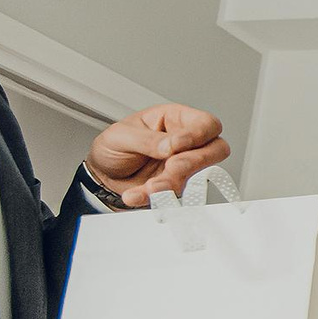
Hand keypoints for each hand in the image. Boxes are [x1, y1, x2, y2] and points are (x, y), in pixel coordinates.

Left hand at [87, 104, 231, 207]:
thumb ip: (148, 139)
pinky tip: (136, 194)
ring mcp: (184, 166)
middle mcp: (186, 143)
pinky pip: (175, 195)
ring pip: (197, 176)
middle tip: (173, 167)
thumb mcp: (121, 136)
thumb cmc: (113, 148)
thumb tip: (171, 145)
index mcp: (175, 120)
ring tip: (147, 186)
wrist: (100, 177)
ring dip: (172, 183)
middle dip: (194, 162)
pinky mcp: (176, 187)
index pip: (206, 123)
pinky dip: (156, 198)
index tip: (175, 145)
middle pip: (216, 149)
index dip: (198, 134)